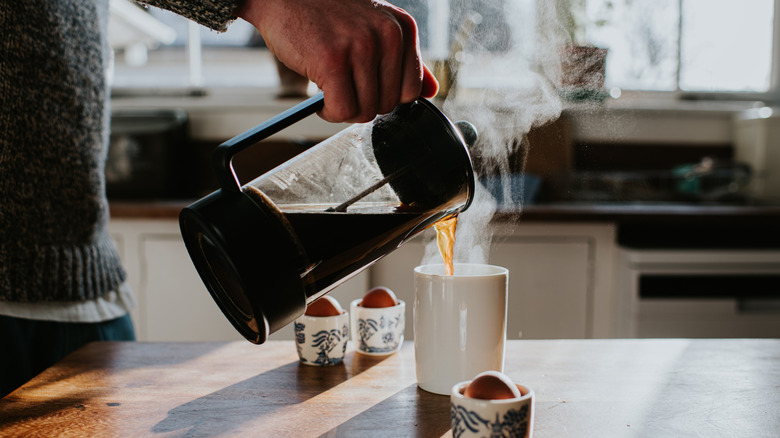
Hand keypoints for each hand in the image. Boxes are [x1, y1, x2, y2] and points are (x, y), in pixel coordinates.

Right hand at [236, 0, 437, 122]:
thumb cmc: (326, 14)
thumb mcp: (374, 27)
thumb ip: (405, 60)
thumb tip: (432, 91)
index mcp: (402, 27)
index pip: (411, 91)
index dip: (384, 97)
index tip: (364, 87)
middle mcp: (387, 35)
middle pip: (387, 104)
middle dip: (362, 104)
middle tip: (341, 88)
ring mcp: (361, 46)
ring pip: (365, 111)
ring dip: (343, 109)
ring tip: (329, 89)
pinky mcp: (333, 60)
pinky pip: (342, 110)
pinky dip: (328, 112)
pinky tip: (320, 96)